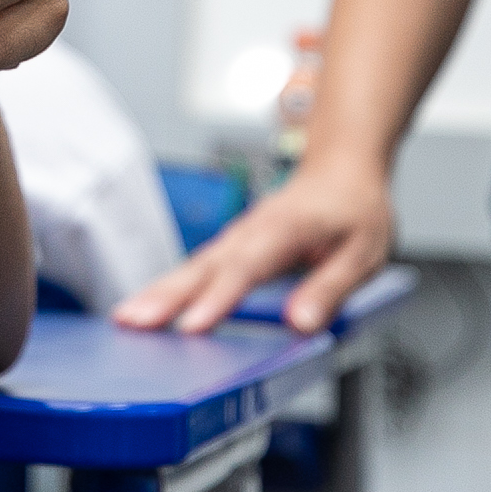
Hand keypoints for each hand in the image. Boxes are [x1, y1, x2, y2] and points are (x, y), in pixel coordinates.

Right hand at [113, 157, 393, 334]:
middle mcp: (252, 231)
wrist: (341, 165)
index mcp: (286, 229)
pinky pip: (197, 269)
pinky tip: (148, 309)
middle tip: (132, 321)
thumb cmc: (354, 208)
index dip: (219, 298)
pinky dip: (169, 288)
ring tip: (126, 319)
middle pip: (204, 266)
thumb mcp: (364, 251)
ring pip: (193, 266)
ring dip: (158, 292)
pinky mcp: (231, 247)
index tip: (193, 326)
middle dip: (167, 296)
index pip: (248, 267)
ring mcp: (237, 238)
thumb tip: (301, 324)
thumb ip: (331, 287)